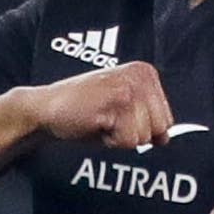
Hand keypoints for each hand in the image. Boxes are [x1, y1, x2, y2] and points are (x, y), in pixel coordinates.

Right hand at [21, 61, 174, 149]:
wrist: (46, 108)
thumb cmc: (83, 110)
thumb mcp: (123, 112)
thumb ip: (147, 120)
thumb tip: (165, 138)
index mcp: (146, 73)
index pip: (167, 120)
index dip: (141, 128)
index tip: (117, 116)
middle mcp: (141, 75)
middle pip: (160, 129)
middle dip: (134, 134)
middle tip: (109, 119)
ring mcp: (129, 87)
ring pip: (144, 136)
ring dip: (121, 137)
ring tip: (102, 120)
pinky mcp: (116, 102)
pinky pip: (128, 140)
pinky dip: (111, 140)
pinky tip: (96, 123)